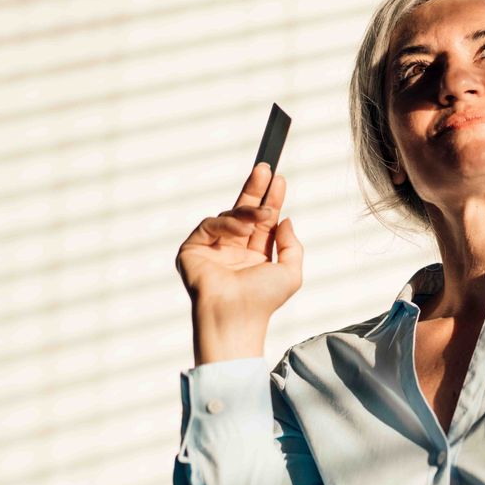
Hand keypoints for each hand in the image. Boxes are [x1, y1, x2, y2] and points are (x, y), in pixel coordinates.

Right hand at [175, 162, 303, 321]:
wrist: (236, 315)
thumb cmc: (263, 300)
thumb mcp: (291, 271)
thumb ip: (291, 244)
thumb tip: (286, 219)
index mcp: (255, 255)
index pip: (263, 221)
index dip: (271, 199)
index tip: (279, 179)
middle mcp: (234, 250)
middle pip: (244, 211)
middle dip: (255, 189)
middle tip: (265, 169)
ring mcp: (213, 249)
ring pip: (229, 216)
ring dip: (248, 211)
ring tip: (263, 213)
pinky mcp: (193, 250)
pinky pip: (209, 225)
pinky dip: (226, 224)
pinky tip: (241, 229)